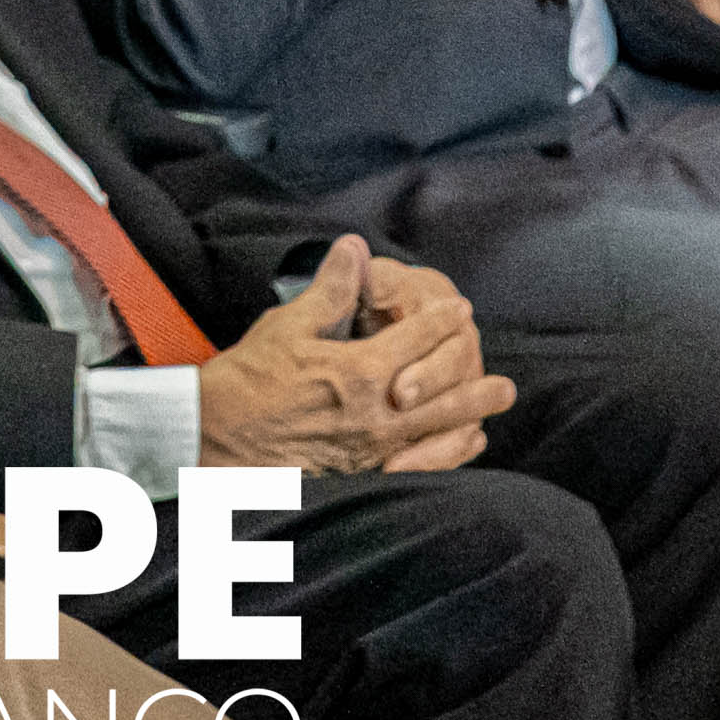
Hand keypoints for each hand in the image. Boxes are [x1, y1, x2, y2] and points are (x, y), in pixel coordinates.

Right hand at [193, 240, 512, 474]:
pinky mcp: (359, 473)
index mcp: (359, 371)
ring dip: (469, 418)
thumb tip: (355, 246)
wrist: (214, 439)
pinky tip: (459, 446)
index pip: (416, 338)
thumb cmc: (247, 381)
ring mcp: (370, 449)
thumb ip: (332, 289)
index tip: (460, 309)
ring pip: (435, 431)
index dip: (441, 320)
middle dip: (474, 381)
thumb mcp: (288, 325)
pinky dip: (444, 454)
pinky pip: (416, 464)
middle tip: (504, 382)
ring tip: (494, 409)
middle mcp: (374, 413)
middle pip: (441, 393)